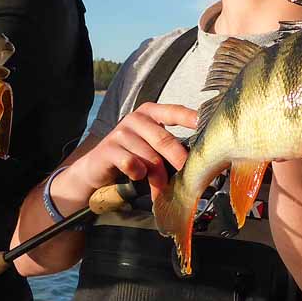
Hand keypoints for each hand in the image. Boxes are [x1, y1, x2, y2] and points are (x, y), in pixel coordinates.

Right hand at [58, 102, 196, 210]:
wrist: (95, 169)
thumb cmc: (131, 157)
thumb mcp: (151, 148)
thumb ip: (170, 148)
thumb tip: (199, 163)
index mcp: (150, 113)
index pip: (173, 111)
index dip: (190, 117)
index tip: (206, 122)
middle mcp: (135, 118)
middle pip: (164, 139)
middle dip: (179, 160)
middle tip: (191, 177)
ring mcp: (120, 132)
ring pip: (149, 156)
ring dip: (158, 177)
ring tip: (161, 189)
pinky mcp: (108, 149)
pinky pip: (131, 163)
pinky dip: (137, 173)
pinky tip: (136, 176)